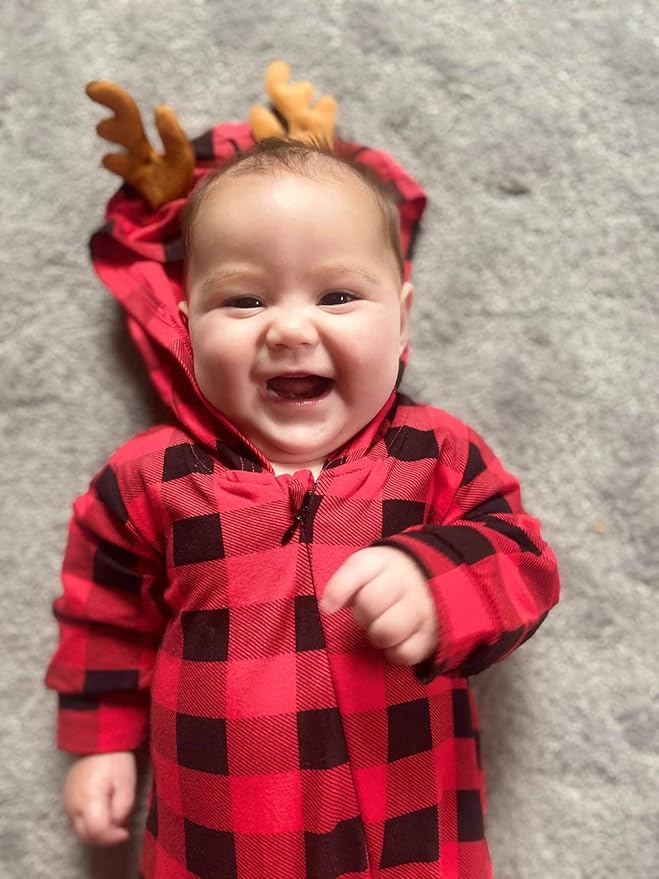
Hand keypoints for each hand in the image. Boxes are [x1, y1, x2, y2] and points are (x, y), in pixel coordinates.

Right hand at [63, 751, 136, 845]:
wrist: (97, 739)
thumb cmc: (114, 760)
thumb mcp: (126, 784)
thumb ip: (122, 809)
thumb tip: (117, 827)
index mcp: (88, 800)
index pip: (96, 833)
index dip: (112, 838)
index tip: (125, 834)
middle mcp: (72, 805)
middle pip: (86, 836)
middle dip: (104, 837)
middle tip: (121, 830)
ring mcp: (67, 802)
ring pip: (80, 829)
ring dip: (97, 830)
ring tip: (113, 817)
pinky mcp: (67, 798)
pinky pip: (77, 819)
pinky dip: (90, 822)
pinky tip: (103, 811)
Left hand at [321, 547, 437, 665]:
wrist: (429, 581)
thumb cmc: (385, 579)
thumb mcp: (365, 570)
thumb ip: (344, 583)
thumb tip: (327, 605)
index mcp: (383, 562)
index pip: (358, 568)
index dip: (339, 590)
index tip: (328, 607)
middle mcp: (405, 582)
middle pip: (370, 604)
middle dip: (361, 615)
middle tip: (367, 615)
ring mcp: (421, 608)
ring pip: (387, 631)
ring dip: (377, 636)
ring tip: (380, 628)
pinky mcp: (430, 634)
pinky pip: (406, 652)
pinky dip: (395, 653)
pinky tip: (394, 643)